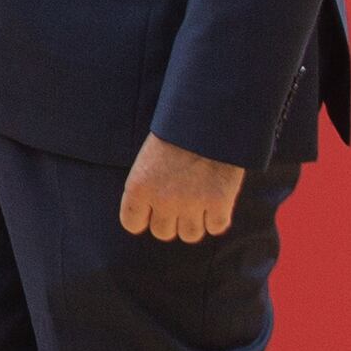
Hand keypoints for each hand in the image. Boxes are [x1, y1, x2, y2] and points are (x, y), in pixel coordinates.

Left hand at [121, 132, 245, 243]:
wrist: (210, 115)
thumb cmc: (177, 131)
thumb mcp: (149, 156)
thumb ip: (148, 186)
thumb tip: (151, 213)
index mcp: (138, 186)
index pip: (132, 223)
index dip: (144, 216)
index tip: (153, 208)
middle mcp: (162, 199)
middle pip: (163, 232)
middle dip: (171, 219)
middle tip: (181, 200)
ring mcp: (191, 203)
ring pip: (190, 234)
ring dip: (195, 222)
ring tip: (199, 201)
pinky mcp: (219, 203)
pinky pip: (216, 227)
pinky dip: (218, 218)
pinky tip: (217, 202)